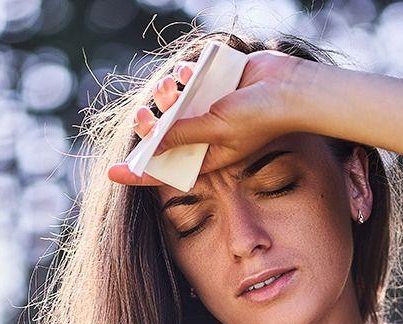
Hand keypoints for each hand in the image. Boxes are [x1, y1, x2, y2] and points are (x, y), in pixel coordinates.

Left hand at [108, 50, 307, 185]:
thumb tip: (150, 145)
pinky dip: (180, 74)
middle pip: (164, 134)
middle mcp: (204, 134)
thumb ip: (182, 134)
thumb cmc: (259, 117)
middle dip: (150, 124)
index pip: (166, 169)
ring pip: (171, 104)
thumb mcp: (216, 130)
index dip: (139, 173)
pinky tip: (184, 71)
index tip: (113, 173)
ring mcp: (208, 108)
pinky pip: (186, 79)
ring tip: (169, 87)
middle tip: (143, 115)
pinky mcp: (213, 84)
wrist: (289, 87)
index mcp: (206, 156)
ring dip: (164, 95)